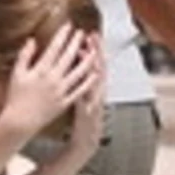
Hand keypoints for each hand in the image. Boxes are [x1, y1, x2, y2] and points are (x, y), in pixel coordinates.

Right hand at [0, 25, 101, 144]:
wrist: (20, 121)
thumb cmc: (16, 98)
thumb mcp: (16, 73)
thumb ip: (25, 55)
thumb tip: (32, 40)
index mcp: (41, 70)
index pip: (55, 47)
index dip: (63, 35)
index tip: (68, 25)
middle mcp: (53, 79)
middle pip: (68, 56)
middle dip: (76, 42)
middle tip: (82, 32)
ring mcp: (61, 91)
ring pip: (78, 72)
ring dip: (87, 60)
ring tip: (94, 50)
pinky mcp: (65, 102)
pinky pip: (80, 90)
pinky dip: (88, 81)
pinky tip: (94, 74)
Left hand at [60, 38, 107, 163]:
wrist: (87, 140)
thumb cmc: (83, 117)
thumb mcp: (83, 96)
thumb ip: (80, 79)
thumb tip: (75, 60)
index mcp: (93, 87)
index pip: (94, 63)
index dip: (93, 48)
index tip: (89, 33)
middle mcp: (97, 92)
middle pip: (98, 68)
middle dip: (96, 52)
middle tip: (92, 37)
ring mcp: (95, 102)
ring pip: (97, 81)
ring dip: (96, 67)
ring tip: (92, 55)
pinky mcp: (90, 114)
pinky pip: (92, 100)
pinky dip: (91, 91)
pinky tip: (90, 83)